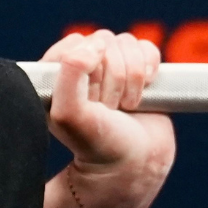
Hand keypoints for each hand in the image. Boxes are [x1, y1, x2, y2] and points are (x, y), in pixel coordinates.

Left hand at [41, 28, 175, 207]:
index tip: (90, 99)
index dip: (87, 69)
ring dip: (133, 77)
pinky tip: (143, 94)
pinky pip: (147, 48)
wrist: (136, 166)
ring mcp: (112, 69)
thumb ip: (70, 71)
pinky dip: (150, 69)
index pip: (74, 44)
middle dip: (113, 77)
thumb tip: (94, 44)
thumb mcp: (68, 113)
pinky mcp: (139, 70)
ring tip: (125, 106)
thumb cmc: (97, 145)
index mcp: (56, 76)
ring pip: (127, 43)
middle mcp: (83, 70)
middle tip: (108, 108)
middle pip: (104, 41)